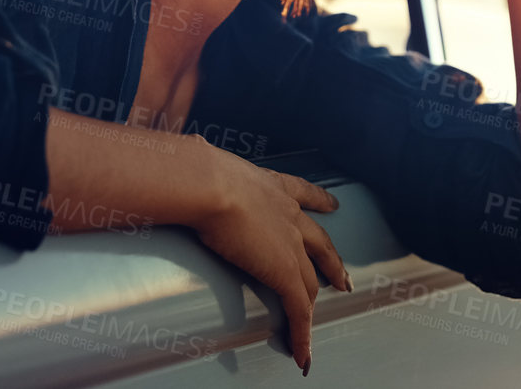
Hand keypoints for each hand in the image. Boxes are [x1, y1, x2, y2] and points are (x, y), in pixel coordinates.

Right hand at [185, 136, 349, 374]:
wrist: (209, 185)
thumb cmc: (200, 173)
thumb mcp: (210, 169)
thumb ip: (204, 174)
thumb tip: (178, 167)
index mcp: (272, 185)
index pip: (304, 193)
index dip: (321, 201)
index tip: (333, 205)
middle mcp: (288, 213)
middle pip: (320, 243)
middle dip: (332, 262)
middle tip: (342, 276)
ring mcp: (290, 244)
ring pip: (311, 279)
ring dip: (316, 299)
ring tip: (322, 320)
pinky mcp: (284, 273)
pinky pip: (299, 310)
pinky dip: (302, 335)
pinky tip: (303, 353)